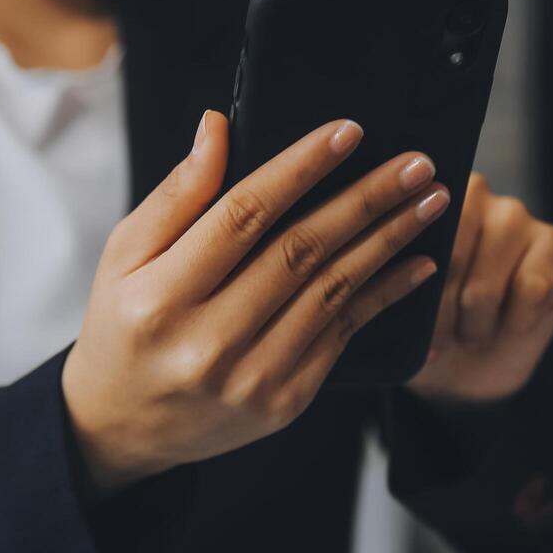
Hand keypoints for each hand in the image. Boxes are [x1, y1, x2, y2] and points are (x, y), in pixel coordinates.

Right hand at [63, 111, 448, 493]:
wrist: (124, 426)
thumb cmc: (124, 326)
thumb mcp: (123, 256)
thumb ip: (176, 195)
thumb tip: (218, 126)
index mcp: (161, 297)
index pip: (242, 216)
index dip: (300, 168)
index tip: (349, 132)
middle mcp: (208, 342)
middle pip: (300, 251)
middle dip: (366, 200)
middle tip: (417, 162)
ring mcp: (251, 378)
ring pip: (332, 291)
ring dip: (388, 241)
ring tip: (428, 201)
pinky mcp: (283, 403)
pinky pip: (343, 336)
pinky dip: (385, 295)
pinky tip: (417, 262)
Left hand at [407, 174, 552, 405]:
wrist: (461, 373)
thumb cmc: (424, 332)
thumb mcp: (395, 308)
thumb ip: (393, 276)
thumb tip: (402, 265)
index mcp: (422, 201)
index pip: (414, 231)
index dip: (411, 286)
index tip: (412, 319)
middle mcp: (474, 194)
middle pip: (451, 259)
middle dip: (442, 314)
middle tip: (441, 336)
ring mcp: (517, 216)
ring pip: (485, 286)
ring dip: (475, 325)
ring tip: (471, 330)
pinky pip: (531, 291)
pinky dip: (515, 324)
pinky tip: (509, 325)